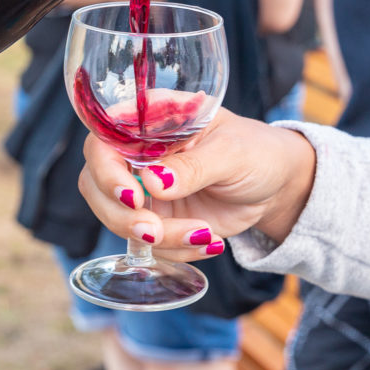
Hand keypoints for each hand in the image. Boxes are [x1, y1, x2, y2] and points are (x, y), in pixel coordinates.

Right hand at [78, 108, 316, 261]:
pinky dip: (176, 250)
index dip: (105, 169)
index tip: (133, 197)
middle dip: (121, 215)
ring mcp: (142, 188)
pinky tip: (212, 242)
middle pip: (95, 183)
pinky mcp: (155, 218)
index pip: (103, 139)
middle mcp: (136, 152)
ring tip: (206, 236)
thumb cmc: (257, 151)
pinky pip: (147, 243)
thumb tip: (153, 182)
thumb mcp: (233, 152)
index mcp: (150, 119)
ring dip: (158, 238)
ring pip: (117, 218)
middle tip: (156, 231)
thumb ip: (195, 166)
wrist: (275, 185)